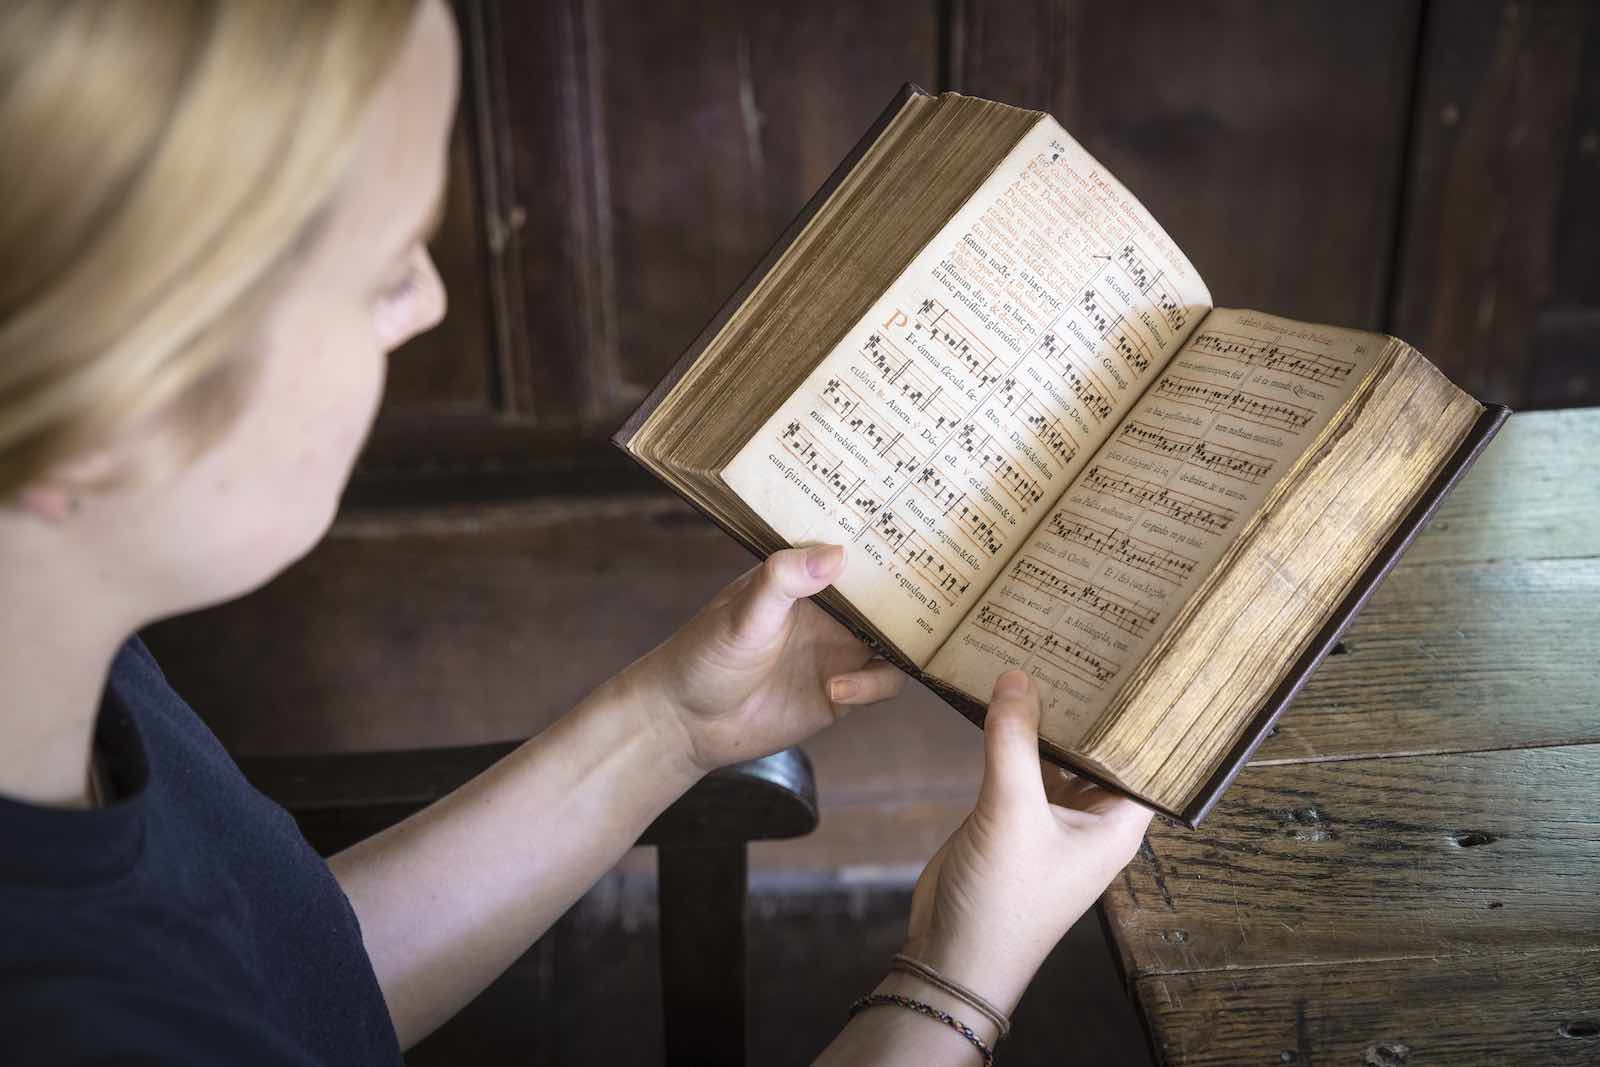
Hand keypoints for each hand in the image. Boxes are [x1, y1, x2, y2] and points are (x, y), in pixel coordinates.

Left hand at [618, 544, 905, 773]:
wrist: (687, 724)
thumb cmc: (704, 656)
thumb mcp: (742, 614)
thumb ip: (783, 581)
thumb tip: (837, 553)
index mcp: (806, 579)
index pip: (856, 551)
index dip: (886, 543)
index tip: (917, 532)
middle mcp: (831, 611)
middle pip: (888, 596)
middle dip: (913, 595)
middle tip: (938, 594)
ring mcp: (840, 651)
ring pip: (896, 641)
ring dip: (901, 645)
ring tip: (880, 650)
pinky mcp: (844, 692)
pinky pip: (883, 683)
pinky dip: (875, 685)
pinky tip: (838, 690)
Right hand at [901, 670, 1151, 1013]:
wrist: (954, 956)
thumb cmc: (1004, 902)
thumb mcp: (1011, 813)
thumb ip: (1013, 741)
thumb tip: (1016, 676)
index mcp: (1117, 823)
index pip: (1143, 755)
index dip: (1140, 710)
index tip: (1134, 656)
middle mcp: (1092, 817)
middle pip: (1098, 748)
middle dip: (1087, 704)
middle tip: (1082, 639)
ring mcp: (1051, 817)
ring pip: (1057, 754)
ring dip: (1047, 716)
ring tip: (1044, 653)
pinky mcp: (1012, 817)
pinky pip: (1021, 764)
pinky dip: (1014, 735)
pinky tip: (1004, 696)